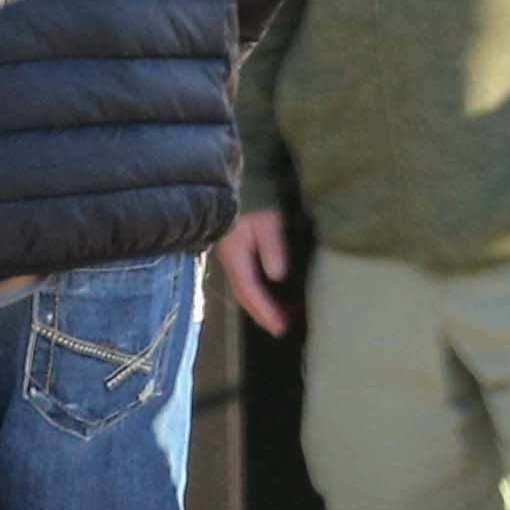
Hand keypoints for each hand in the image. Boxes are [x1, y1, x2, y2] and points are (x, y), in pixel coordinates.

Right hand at [222, 207, 294, 338]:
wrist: (230, 180)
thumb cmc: (253, 197)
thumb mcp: (267, 220)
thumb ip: (272, 247)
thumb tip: (278, 276)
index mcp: (235, 256)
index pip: (250, 291)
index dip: (264, 311)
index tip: (279, 328)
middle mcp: (230, 259)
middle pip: (244, 294)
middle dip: (260, 313)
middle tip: (278, 329)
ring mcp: (230, 254)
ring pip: (243, 286)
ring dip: (258, 303)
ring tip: (275, 317)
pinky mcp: (233, 248)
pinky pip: (244, 276)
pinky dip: (256, 290)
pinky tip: (267, 293)